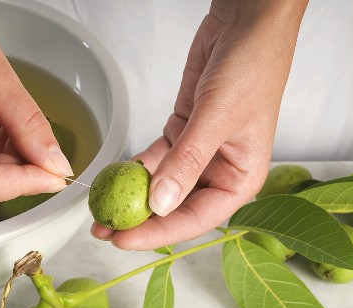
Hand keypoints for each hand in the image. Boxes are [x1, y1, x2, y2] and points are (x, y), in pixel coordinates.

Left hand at [92, 0, 307, 249]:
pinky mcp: (181, 134)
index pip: (196, 218)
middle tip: (104, 227)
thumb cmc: (252, 65)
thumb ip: (187, 162)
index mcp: (240, 178)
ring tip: (100, 208)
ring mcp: (197, 154)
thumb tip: (160, 203)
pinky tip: (113, 177)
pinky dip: (134, 168)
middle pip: (175, 206)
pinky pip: (154, 159)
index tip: (124, 238)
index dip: (159, 233)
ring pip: (161, 184)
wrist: (245, 23)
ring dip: (131, 196)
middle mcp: (219, 171)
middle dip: (139, 220)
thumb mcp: (218, 117)